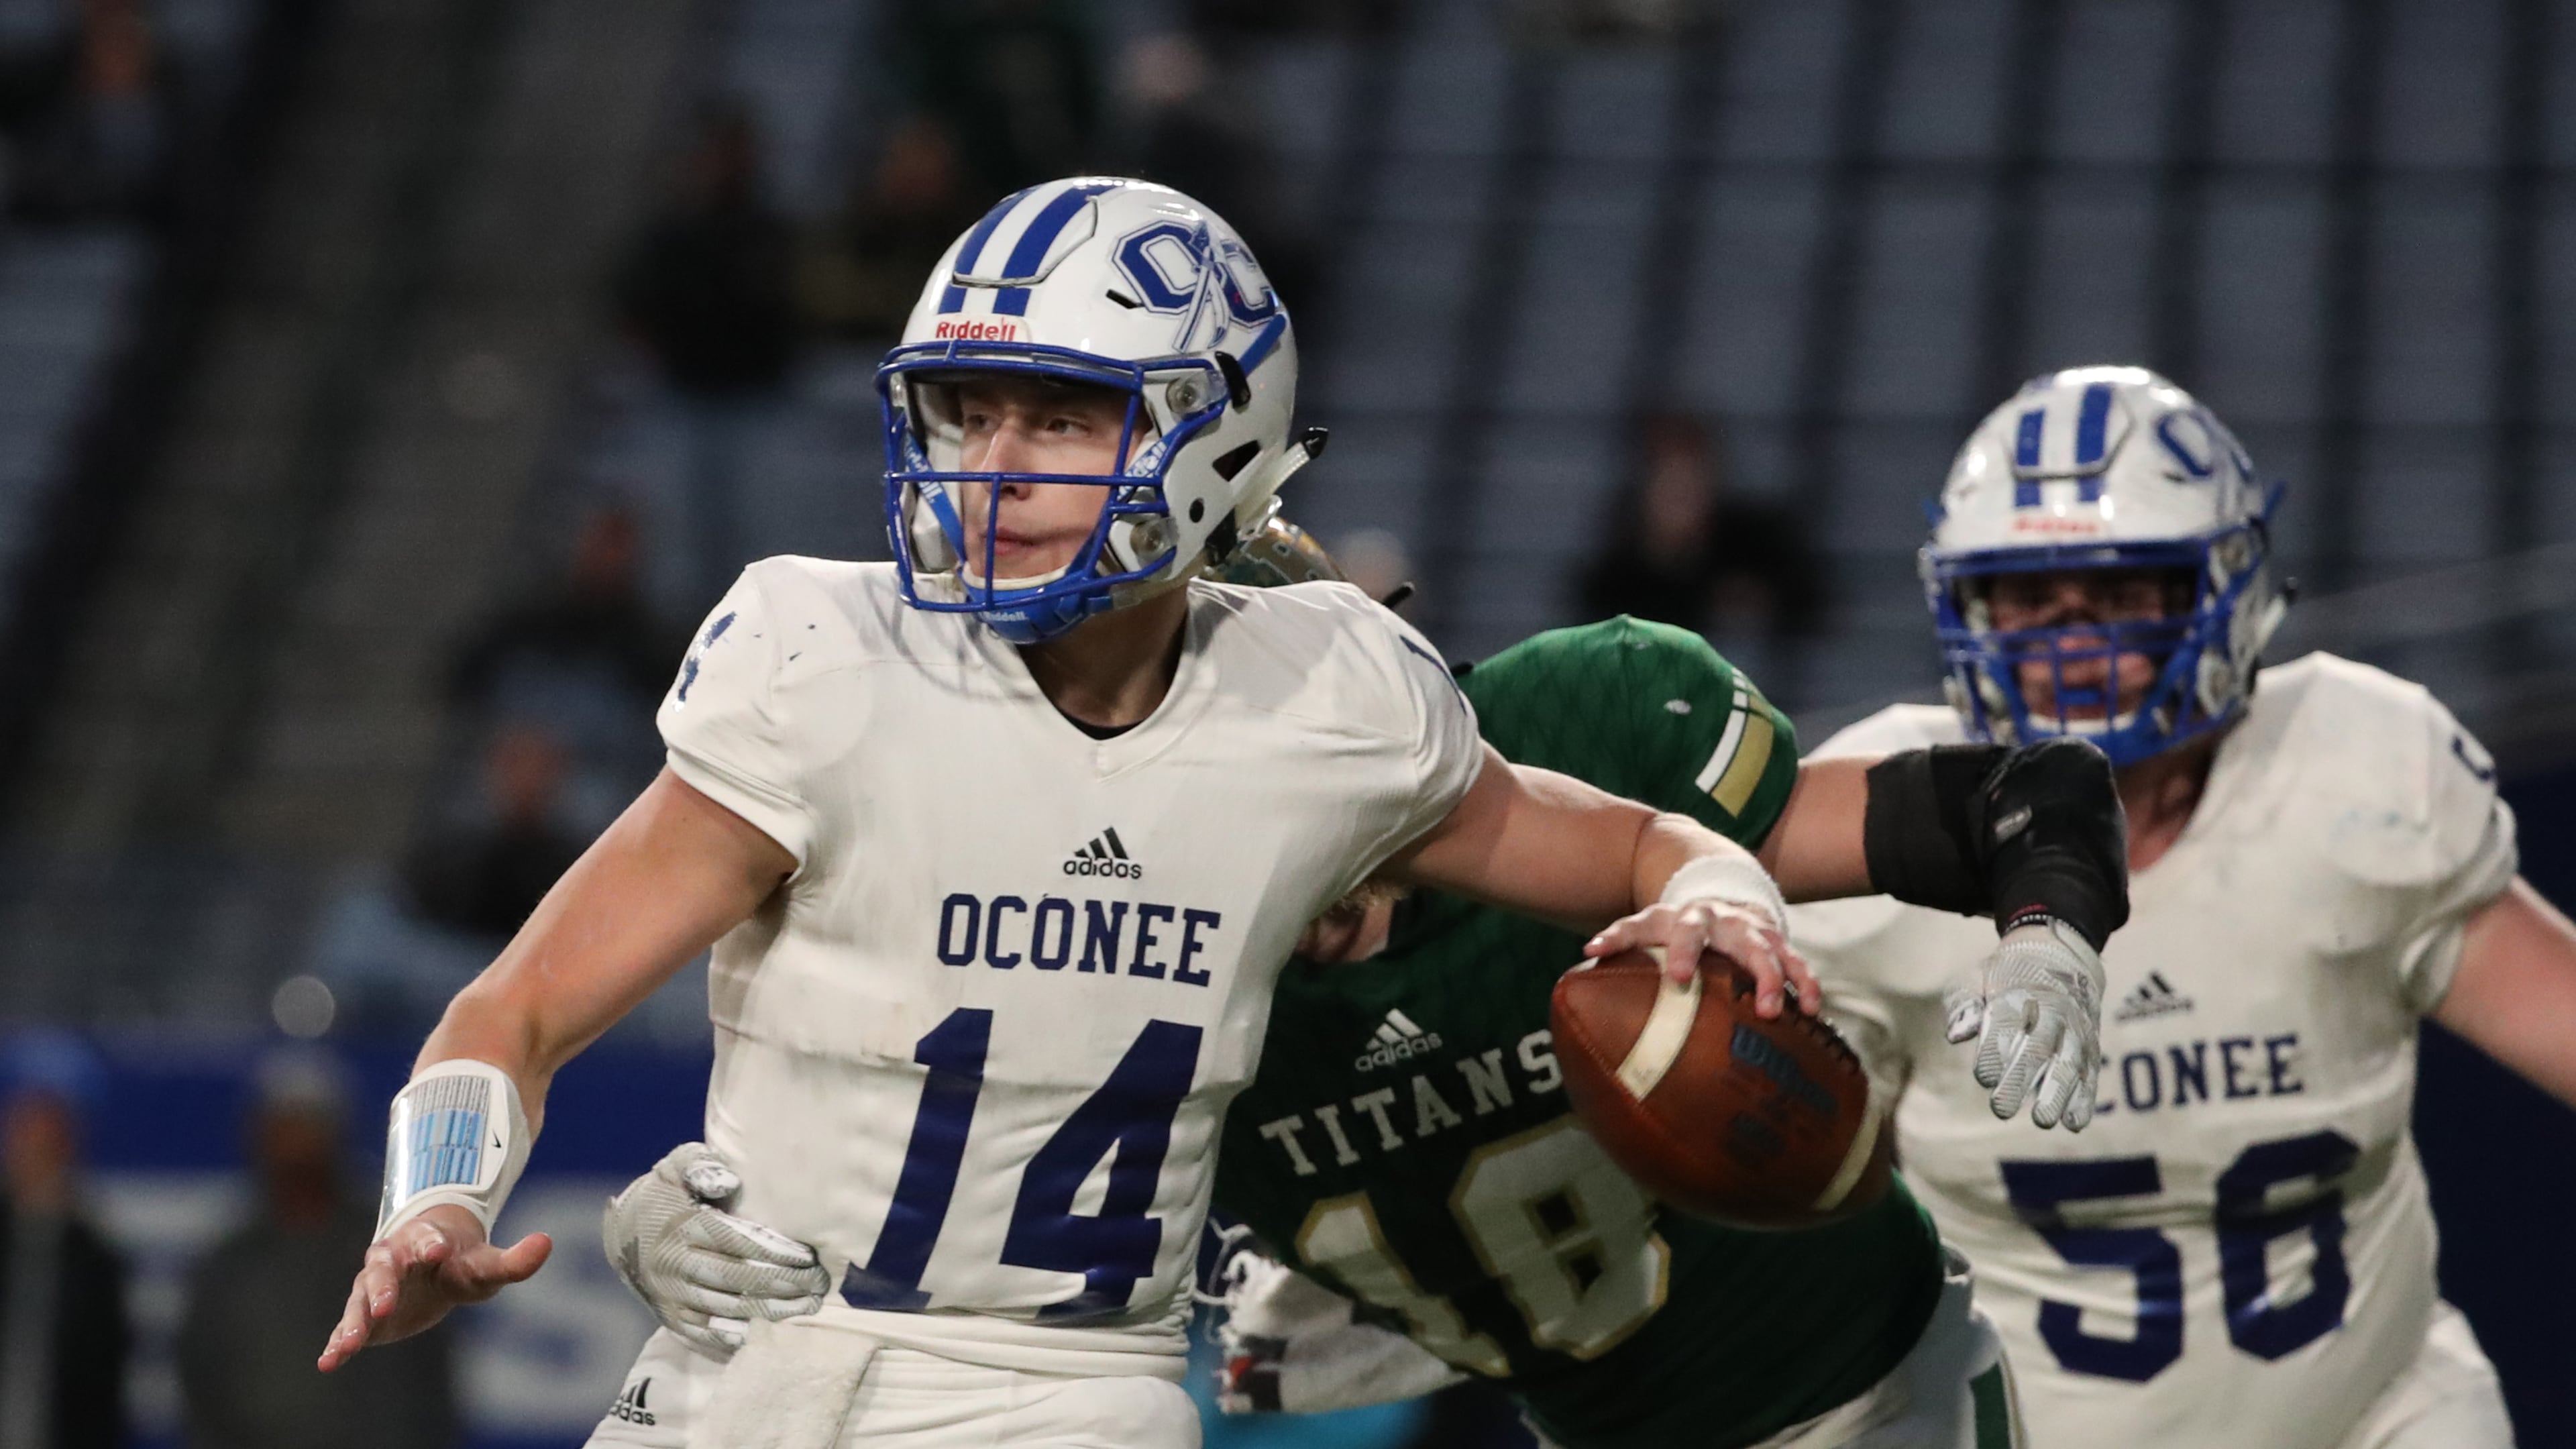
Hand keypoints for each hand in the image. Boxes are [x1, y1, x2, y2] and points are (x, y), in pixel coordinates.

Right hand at [318, 1204, 550, 1370]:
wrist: (434, 1266)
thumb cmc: (462, 1262)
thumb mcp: (488, 1264)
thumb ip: (514, 1259)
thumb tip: (547, 1242)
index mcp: (423, 1240)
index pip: (426, 1237)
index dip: (430, 1241)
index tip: (437, 1249)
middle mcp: (391, 1260)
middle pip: (382, 1271)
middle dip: (383, 1287)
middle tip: (386, 1305)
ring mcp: (373, 1288)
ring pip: (359, 1302)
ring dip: (353, 1322)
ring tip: (347, 1344)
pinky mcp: (365, 1316)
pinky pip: (346, 1329)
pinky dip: (336, 1343)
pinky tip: (328, 1362)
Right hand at [602, 1142, 827, 1354]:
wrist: (621, 1236)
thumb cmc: (664, 1195)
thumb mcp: (676, 1166)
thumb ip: (700, 1164)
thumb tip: (728, 1181)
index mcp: (684, 1227)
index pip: (739, 1243)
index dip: (778, 1252)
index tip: (810, 1257)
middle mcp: (677, 1264)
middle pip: (740, 1279)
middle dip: (786, 1284)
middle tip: (820, 1285)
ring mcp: (672, 1296)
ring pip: (729, 1310)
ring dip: (772, 1311)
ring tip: (808, 1307)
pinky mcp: (670, 1319)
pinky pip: (707, 1333)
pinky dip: (738, 1336)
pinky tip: (768, 1333)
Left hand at [1586, 899, 1817, 1017]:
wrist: (1722, 895)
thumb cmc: (1676, 924)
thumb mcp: (1650, 923)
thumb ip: (1621, 936)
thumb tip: (1587, 951)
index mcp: (1689, 917)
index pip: (1683, 930)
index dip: (1681, 951)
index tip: (1679, 978)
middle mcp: (1727, 921)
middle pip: (1742, 940)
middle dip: (1751, 970)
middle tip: (1758, 1004)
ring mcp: (1756, 931)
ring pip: (1776, 952)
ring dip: (1779, 980)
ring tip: (1779, 1013)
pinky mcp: (1778, 943)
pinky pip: (1798, 963)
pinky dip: (1807, 985)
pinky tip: (1813, 1011)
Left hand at [1945, 916, 2105, 1128]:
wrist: (2061, 956)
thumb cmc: (2005, 975)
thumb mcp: (1976, 976)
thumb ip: (1963, 1003)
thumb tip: (1955, 1035)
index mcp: (2017, 994)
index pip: (2006, 1022)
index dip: (1994, 1050)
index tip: (1983, 1077)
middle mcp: (2050, 1012)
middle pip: (2038, 1047)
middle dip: (2020, 1079)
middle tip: (2001, 1110)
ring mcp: (2075, 1030)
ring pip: (2069, 1062)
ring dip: (2057, 1093)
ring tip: (2043, 1120)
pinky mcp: (2090, 1046)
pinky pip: (2090, 1073)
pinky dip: (2085, 1098)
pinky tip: (2074, 1123)